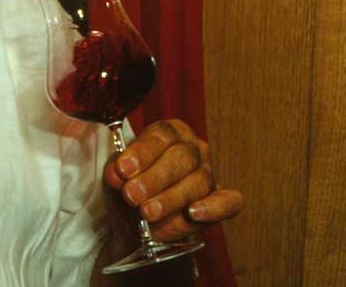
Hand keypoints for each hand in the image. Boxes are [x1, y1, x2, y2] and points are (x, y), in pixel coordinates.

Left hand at [103, 119, 243, 241]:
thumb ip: (118, 169)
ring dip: (170, 199)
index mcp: (171, 132)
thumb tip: (118, 174)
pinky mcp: (222, 202)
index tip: (123, 169)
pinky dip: (212, 209)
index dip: (142, 151)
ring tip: (147, 212)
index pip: (162, 135)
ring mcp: (209, 175)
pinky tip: (193, 213)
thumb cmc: (132, 180)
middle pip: (181, 158)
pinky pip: (227, 203)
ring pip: (197, 183)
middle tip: (131, 195)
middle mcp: (194, 149)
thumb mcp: (120, 171)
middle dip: (154, 179)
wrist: (143, 206)